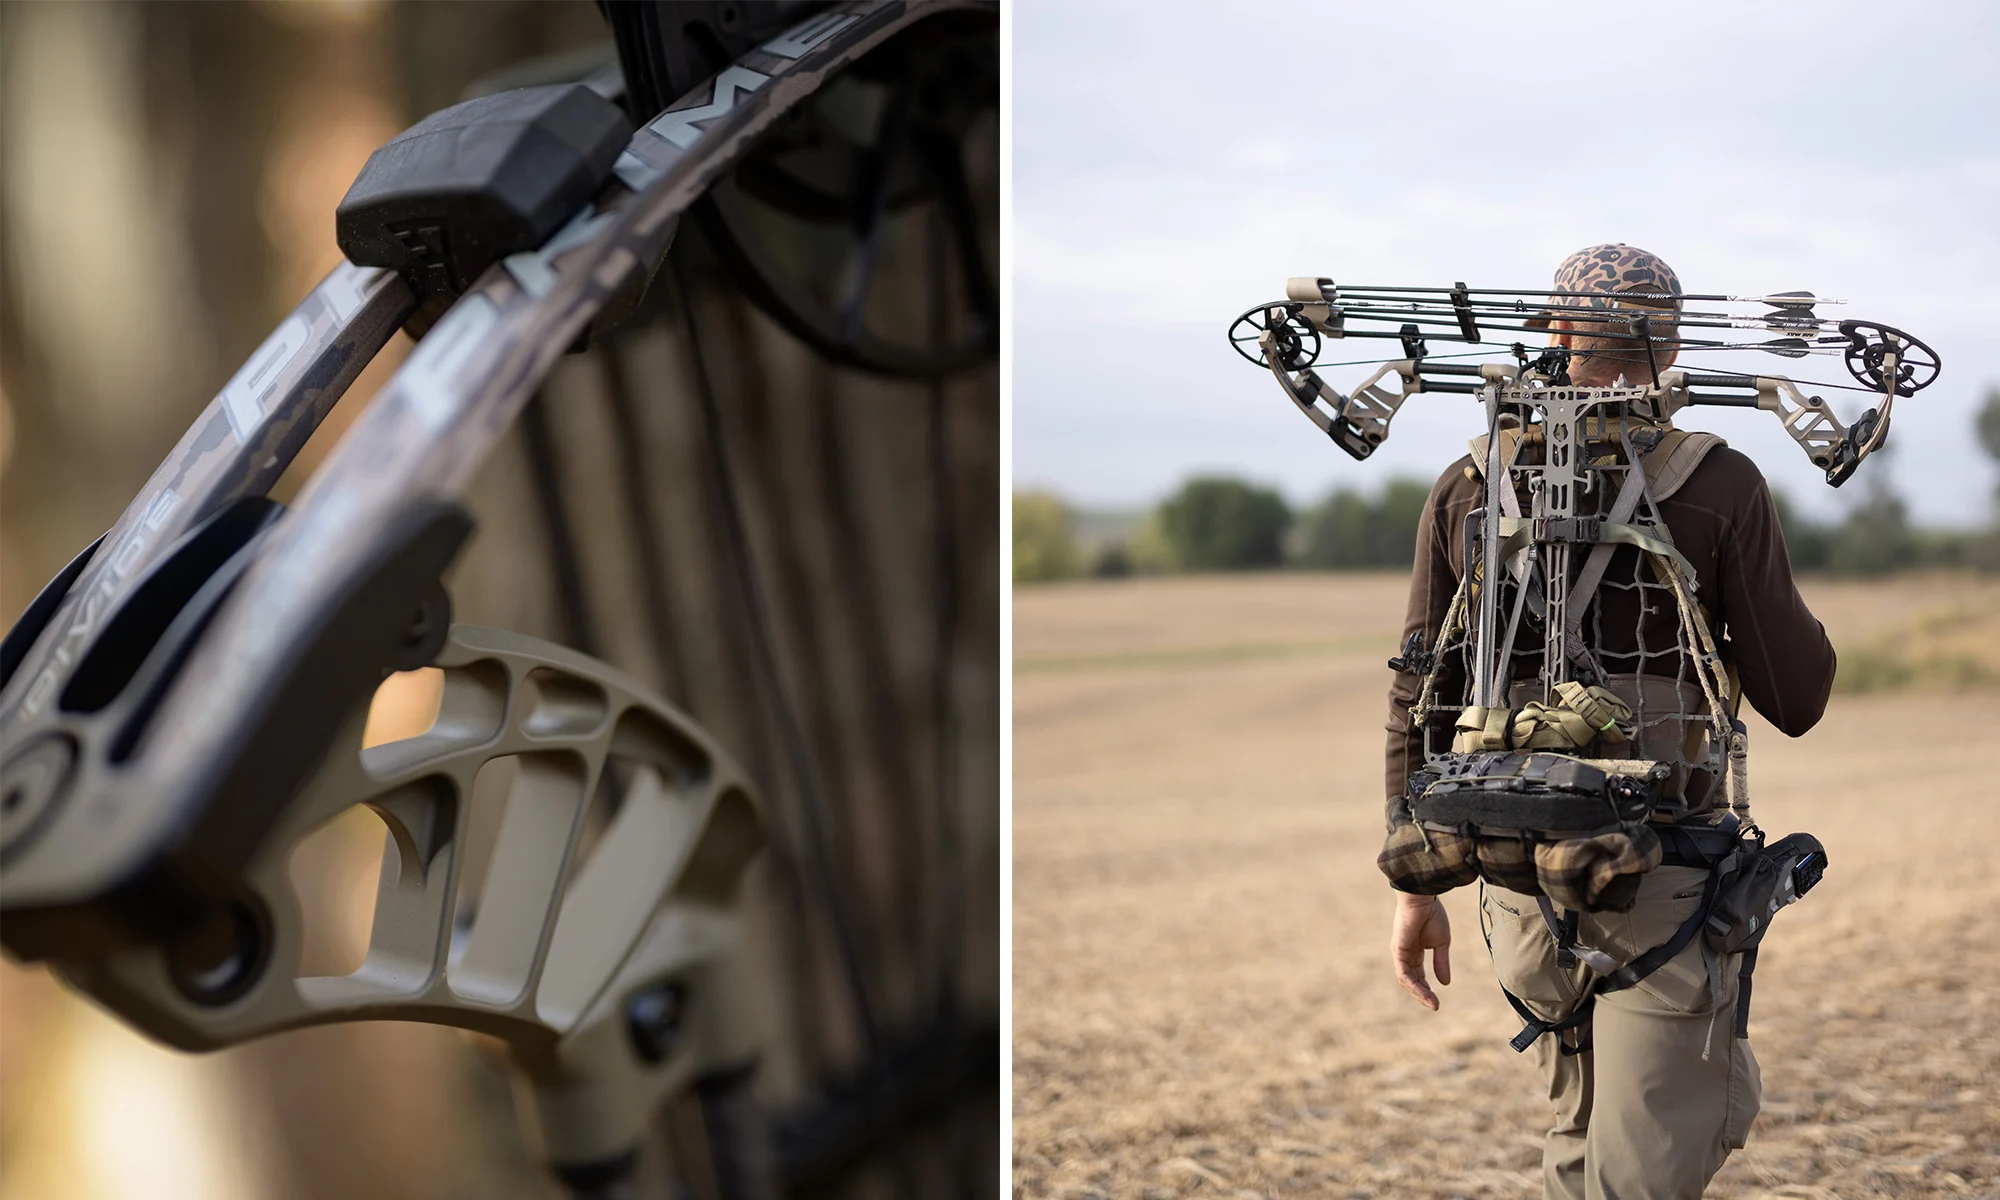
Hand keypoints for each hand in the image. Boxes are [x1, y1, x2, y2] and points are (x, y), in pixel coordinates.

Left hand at [1391, 892, 1451, 1010]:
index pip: (1419, 976)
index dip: (1427, 989)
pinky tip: (1424, 992)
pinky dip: (1413, 984)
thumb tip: (1445, 983)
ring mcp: (1400, 953)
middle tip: (1435, 1006)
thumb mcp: (1441, 943)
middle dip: (1423, 995)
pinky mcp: (1398, 950)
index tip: (1437, 1002)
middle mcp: (1405, 954)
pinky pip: (1403, 973)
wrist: (1423, 898)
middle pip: (1412, 980)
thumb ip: (1441, 963)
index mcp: (1415, 951)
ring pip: (1406, 980)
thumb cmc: (1432, 915)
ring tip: (1432, 1003)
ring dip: (1419, 993)